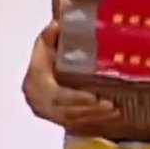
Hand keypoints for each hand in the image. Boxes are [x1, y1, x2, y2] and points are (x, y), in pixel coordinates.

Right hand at [21, 19, 119, 134]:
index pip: (55, 95)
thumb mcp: (45, 43)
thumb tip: (56, 24)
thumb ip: (50, 35)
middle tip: (111, 105)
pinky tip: (108, 116)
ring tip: (114, 110)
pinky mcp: (55, 119)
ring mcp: (46, 113)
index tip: (94, 97)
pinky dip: (92, 120)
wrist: (39, 72)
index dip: (75, 98)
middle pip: (66, 111)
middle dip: (89, 109)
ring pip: (71, 119)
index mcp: (35, 82)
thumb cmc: (45, 55)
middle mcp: (38, 101)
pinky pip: (75, 124)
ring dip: (94, 116)